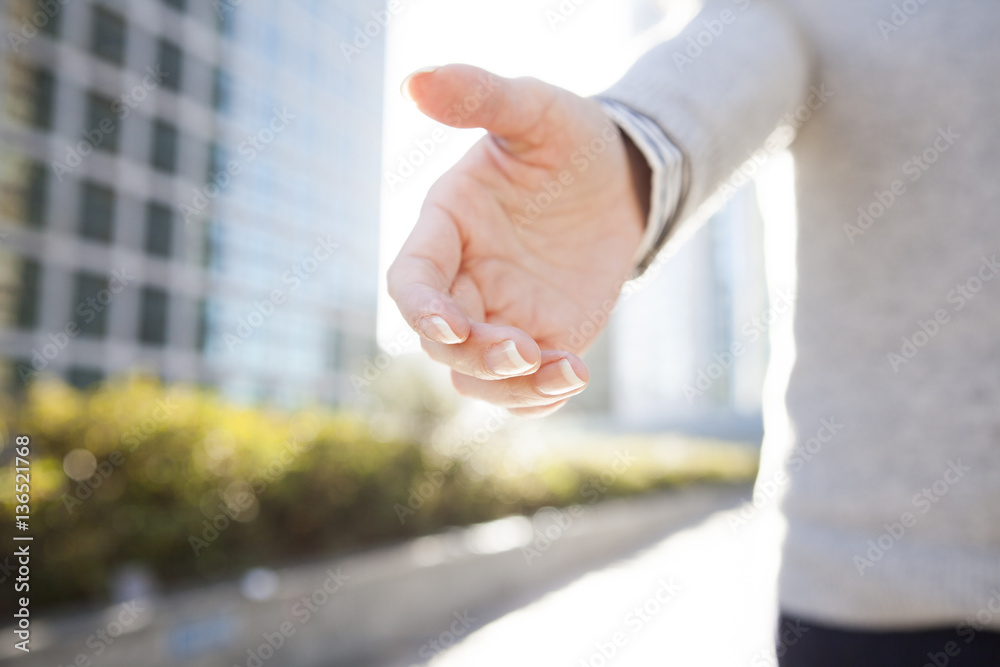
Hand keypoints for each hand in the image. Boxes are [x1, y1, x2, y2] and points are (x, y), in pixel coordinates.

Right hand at [387, 65, 648, 416]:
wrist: (624, 178)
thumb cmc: (571, 139)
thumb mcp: (535, 110)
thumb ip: (481, 96)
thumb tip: (414, 80)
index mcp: (447, 227)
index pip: (411, 279)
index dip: (421, 309)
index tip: (452, 326)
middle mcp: (465, 278)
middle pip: (441, 341)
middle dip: (476, 355)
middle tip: (527, 349)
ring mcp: (501, 314)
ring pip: (475, 376)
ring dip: (508, 387)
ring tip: (565, 369)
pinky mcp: (542, 338)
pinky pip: (523, 388)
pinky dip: (539, 396)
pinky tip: (574, 375)